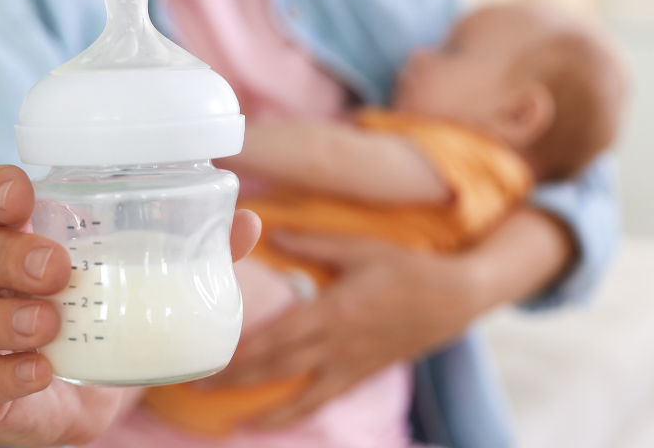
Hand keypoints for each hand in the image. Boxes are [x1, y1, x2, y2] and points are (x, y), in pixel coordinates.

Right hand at [0, 164, 260, 445]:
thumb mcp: (126, 282)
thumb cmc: (82, 319)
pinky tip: (41, 371)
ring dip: (8, 317)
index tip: (25, 192)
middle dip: (13, 255)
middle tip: (58, 268)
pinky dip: (9, 374)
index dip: (1, 190)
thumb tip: (247, 222)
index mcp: (16, 237)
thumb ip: (184, 251)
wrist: (48, 401)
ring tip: (48, 322)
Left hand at [202, 230, 485, 428]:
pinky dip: (297, 413)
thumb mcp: (360, 247)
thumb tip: (272, 233)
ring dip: (264, 408)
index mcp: (334, 310)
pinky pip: (325, 399)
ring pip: (300, 395)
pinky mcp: (364, 373)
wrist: (455, 298)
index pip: (276, 336)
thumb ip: (313, 243)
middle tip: (198, 385)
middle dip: (236, 379)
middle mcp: (339, 343)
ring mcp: (352, 364)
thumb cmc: (407, 267)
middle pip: (278, 367)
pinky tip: (276, 419)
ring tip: (232, 417)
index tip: (209, 355)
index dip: (240, 350)